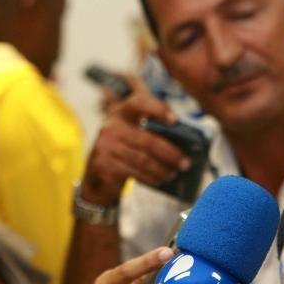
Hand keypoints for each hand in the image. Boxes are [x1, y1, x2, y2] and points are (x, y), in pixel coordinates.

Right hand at [82, 82, 191, 204]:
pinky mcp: (103, 165)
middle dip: (170, 153)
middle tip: (186, 163)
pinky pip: (133, 172)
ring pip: (142, 159)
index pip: (139, 103)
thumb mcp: (134, 133)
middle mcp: (111, 126)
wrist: (97, 172)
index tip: (175, 119)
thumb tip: (184, 141)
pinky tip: (159, 179)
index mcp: (122, 112)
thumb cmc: (124, 148)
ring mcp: (105, 146)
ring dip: (162, 169)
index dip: (158, 109)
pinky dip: (150, 177)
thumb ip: (152, 131)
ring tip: (174, 173)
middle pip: (147, 140)